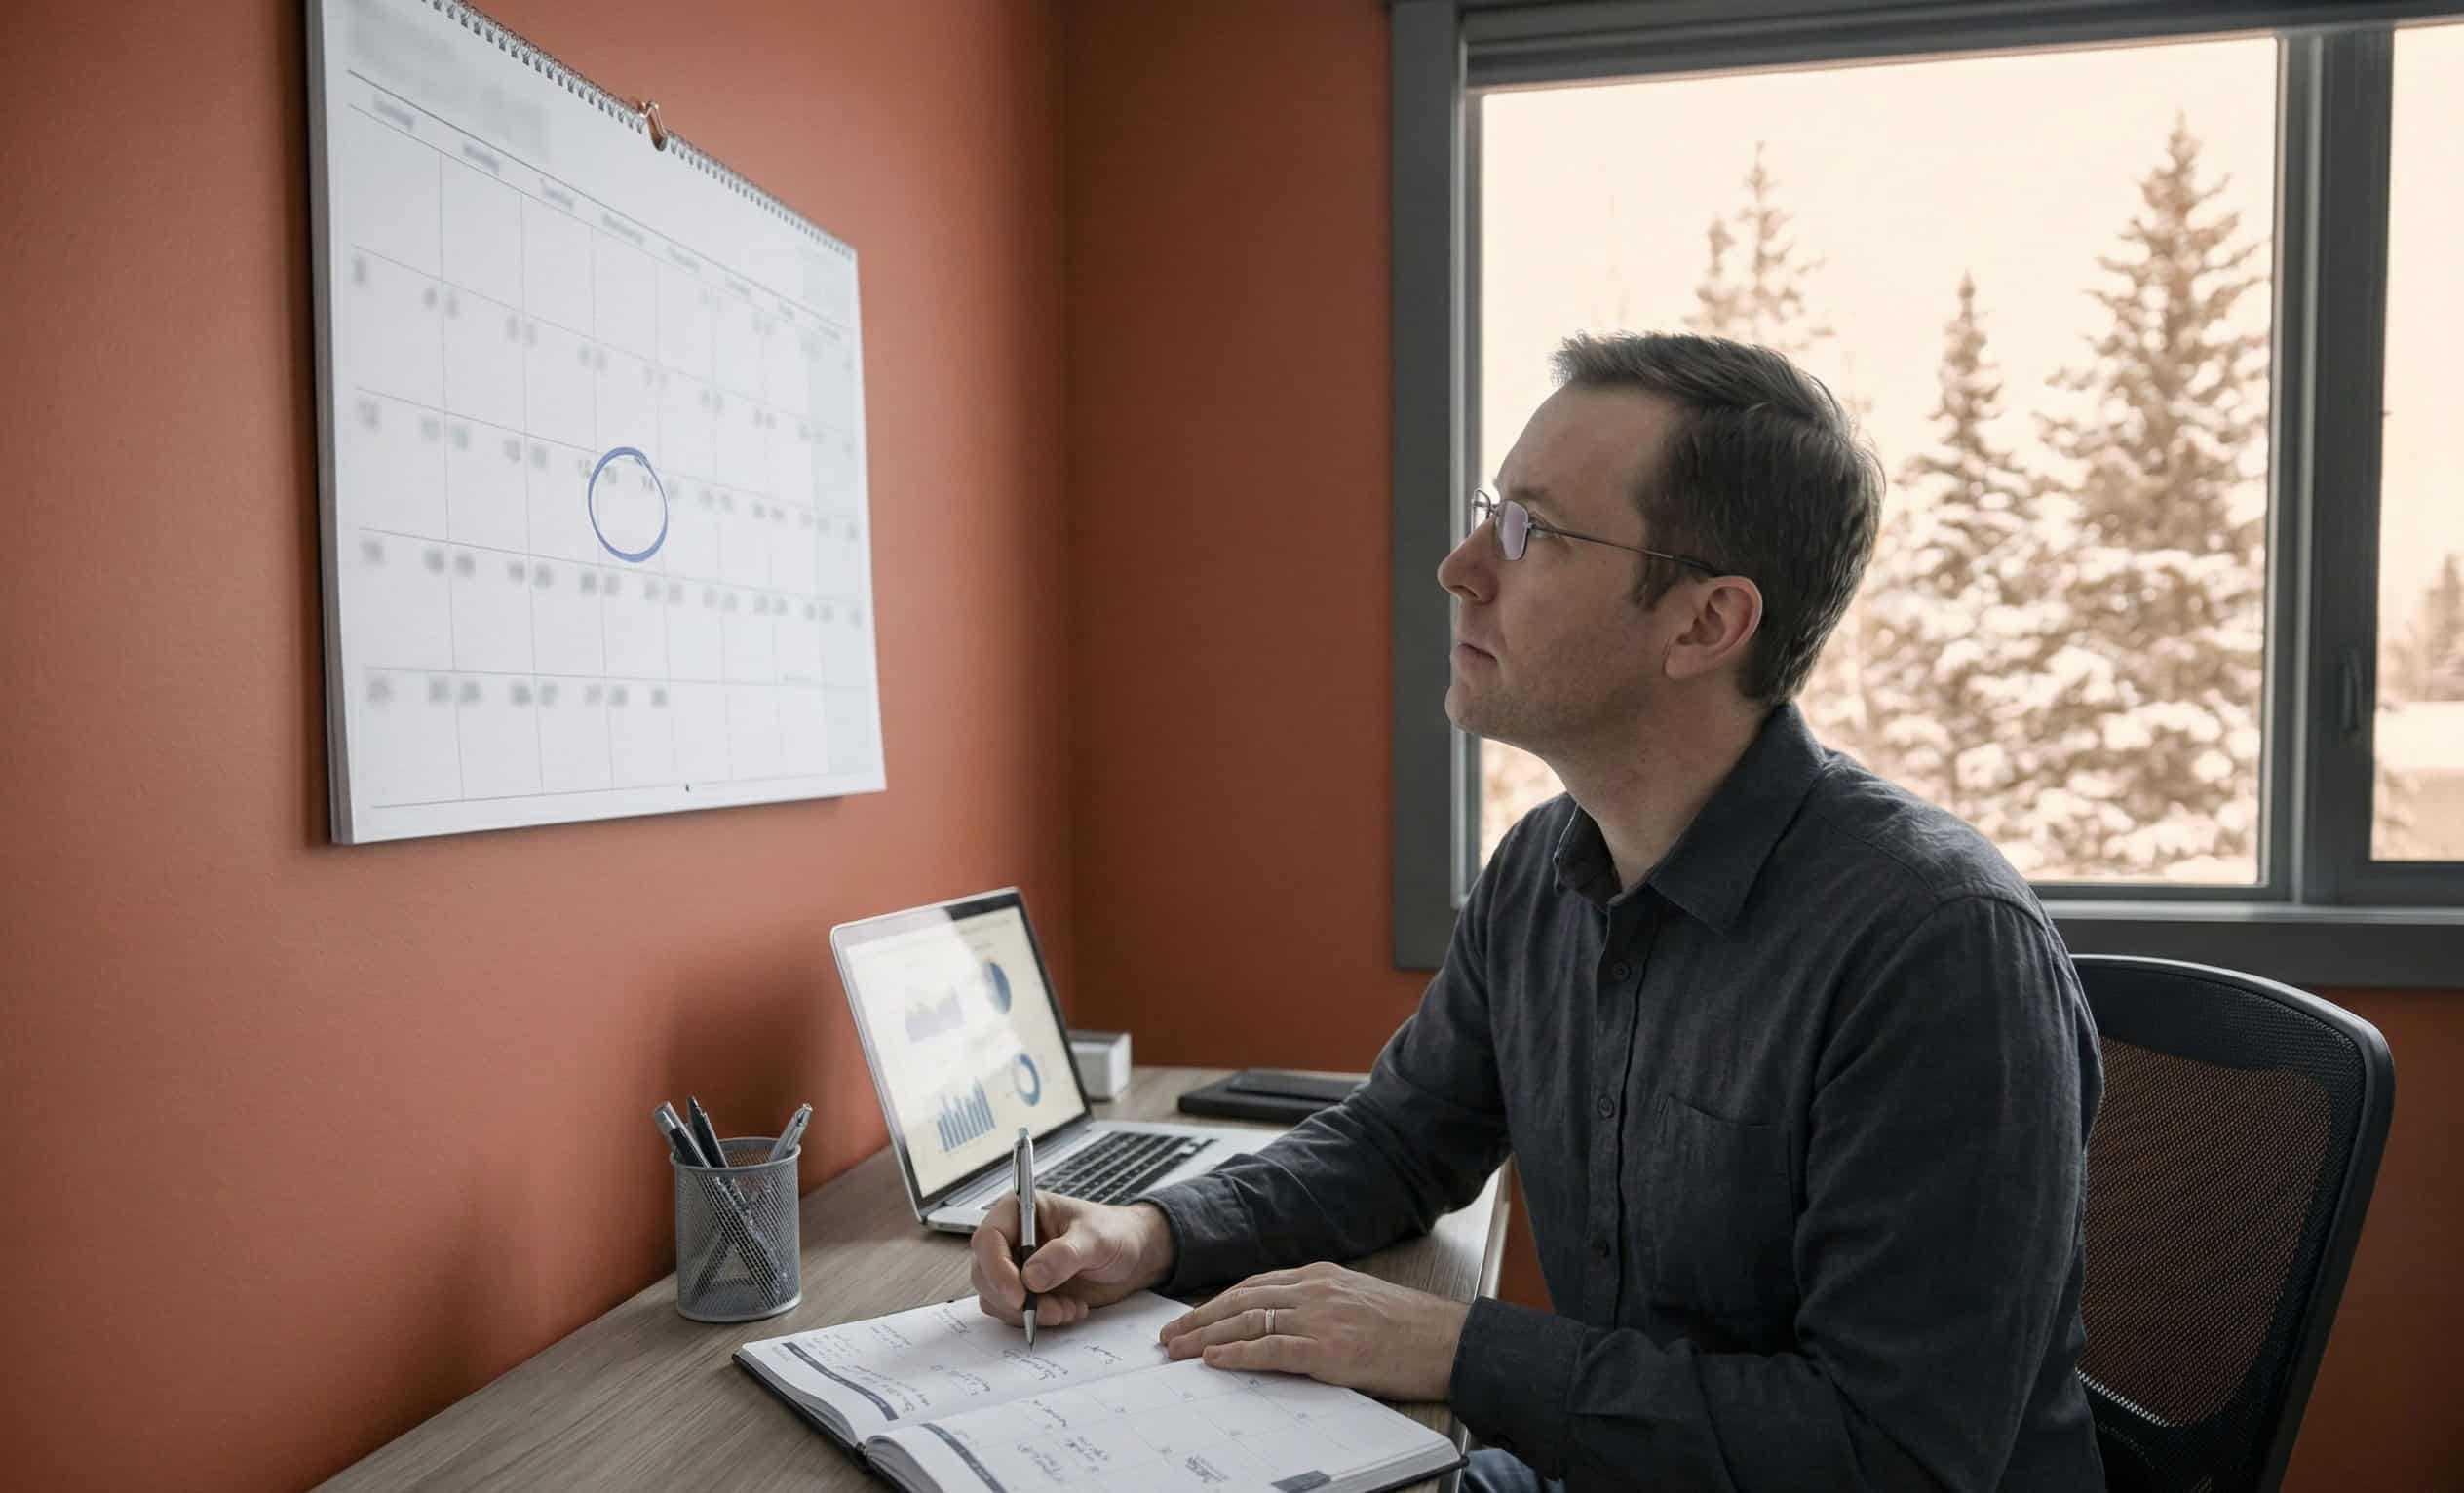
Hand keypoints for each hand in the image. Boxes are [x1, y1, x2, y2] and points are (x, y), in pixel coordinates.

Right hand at [970, 1195, 1176, 1329]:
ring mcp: (1016, 1268)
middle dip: (1014, 1299)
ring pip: (996, 1298)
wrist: (1134, 1257)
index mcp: (1020, 1211)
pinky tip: (1070, 1309)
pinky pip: (1015, 1314)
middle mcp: (1012, 1239)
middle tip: (1050, 1310)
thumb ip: (1064, 1255)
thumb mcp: (1095, 1238)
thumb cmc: (1115, 1233)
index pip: (988, 1238)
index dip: (996, 1268)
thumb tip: (1030, 1278)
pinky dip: (1040, 1319)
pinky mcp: (1026, 1292)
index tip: (1019, 1295)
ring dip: (1030, 1313)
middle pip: (984, 1273)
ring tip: (1068, 1309)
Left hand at [1158, 1261, 1469, 1402]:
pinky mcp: (1328, 1349)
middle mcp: (1315, 1289)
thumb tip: (1284, 1324)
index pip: (1255, 1285)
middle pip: (1241, 1300)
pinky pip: (1271, 1349)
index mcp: (1322, 1276)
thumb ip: (1321, 1306)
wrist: (1448, 1341)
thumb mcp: (1359, 1302)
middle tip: (1169, 1336)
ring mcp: (1320, 1317)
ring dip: (1206, 1338)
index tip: (1191, 1317)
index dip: (1217, 1302)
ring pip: (1247, 1322)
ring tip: (1178, 1351)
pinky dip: (1238, 1354)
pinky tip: (1215, 1360)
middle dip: (1199, 1318)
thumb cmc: (1410, 1329)